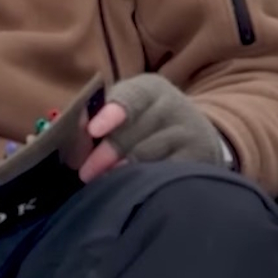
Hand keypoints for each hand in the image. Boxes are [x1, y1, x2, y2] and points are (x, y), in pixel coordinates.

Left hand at [78, 74, 228, 183]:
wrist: (195, 133)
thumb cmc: (147, 121)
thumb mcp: (128, 107)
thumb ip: (100, 114)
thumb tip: (78, 130)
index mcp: (150, 88)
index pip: (130, 98)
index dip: (110, 114)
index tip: (94, 131)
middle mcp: (173, 106)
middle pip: (134, 133)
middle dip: (105, 154)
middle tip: (85, 172)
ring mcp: (188, 133)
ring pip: (148, 157)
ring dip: (122, 172)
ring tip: (104, 182)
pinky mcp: (199, 159)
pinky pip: (166, 174)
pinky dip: (146, 182)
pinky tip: (133, 189)